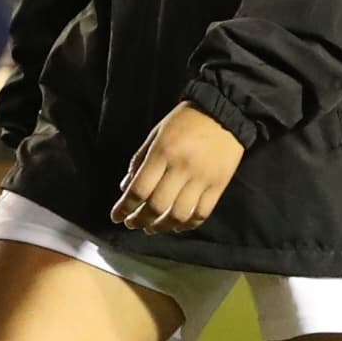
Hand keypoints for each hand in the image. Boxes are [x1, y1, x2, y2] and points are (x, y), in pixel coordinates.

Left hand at [111, 102, 245, 236]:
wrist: (225, 112)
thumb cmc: (185, 121)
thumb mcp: (156, 133)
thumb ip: (139, 160)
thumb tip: (125, 187)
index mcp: (163, 152)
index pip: (139, 189)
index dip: (125, 207)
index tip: (116, 216)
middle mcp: (182, 168)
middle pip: (157, 206)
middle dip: (140, 220)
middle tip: (132, 224)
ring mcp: (202, 179)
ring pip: (179, 215)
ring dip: (161, 227)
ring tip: (151, 228)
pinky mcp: (218, 186)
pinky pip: (201, 213)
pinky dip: (187, 225)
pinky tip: (176, 226)